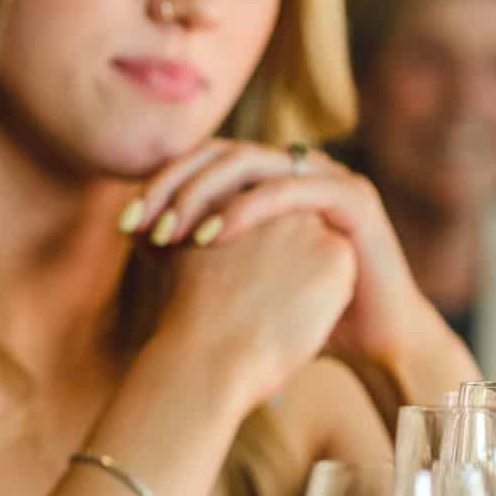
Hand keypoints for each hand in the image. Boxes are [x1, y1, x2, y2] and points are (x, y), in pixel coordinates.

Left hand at [124, 140, 472, 406]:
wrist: (372, 342)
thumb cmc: (300, 314)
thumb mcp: (236, 277)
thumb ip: (193, 250)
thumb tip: (133, 236)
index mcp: (268, 177)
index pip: (201, 160)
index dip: (159, 185)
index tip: (123, 226)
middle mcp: (296, 165)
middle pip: (217, 153)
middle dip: (171, 186)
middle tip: (138, 224)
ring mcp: (327, 176)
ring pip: (248, 161)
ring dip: (200, 193)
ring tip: (169, 233)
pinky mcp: (353, 198)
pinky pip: (288, 189)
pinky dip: (244, 208)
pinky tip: (210, 237)